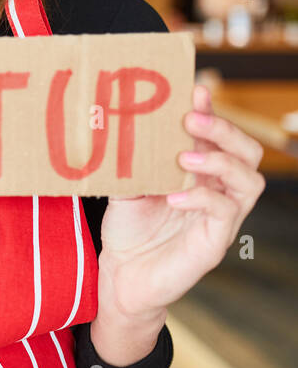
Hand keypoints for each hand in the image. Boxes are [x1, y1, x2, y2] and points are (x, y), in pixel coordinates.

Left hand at [91, 84, 265, 363]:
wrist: (121, 278)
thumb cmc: (127, 229)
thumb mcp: (124, 187)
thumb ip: (131, 160)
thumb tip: (119, 125)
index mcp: (199, 171)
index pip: (217, 136)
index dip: (211, 111)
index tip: (192, 89)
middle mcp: (217, 190)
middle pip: (246, 152)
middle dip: (223, 130)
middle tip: (191, 117)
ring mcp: (221, 217)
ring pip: (248, 180)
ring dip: (219, 161)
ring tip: (185, 157)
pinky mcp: (215, 242)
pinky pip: (225, 213)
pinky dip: (203, 198)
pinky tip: (175, 196)